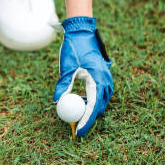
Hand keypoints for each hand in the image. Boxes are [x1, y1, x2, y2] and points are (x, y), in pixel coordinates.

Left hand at [53, 16, 112, 136]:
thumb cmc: (73, 49)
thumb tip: (57, 101)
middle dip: (89, 118)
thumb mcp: (66, 68)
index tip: (79, 133)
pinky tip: (81, 100)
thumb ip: (63, 84)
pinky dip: (92, 100)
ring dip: (91, 109)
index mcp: (97, 80)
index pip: (93, 107)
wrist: (82, 32)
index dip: (86, 122)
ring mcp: (107, 78)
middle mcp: (105, 81)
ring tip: (77, 115)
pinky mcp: (104, 76)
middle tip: (76, 127)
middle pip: (99, 107)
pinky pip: (101, 94)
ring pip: (101, 101)